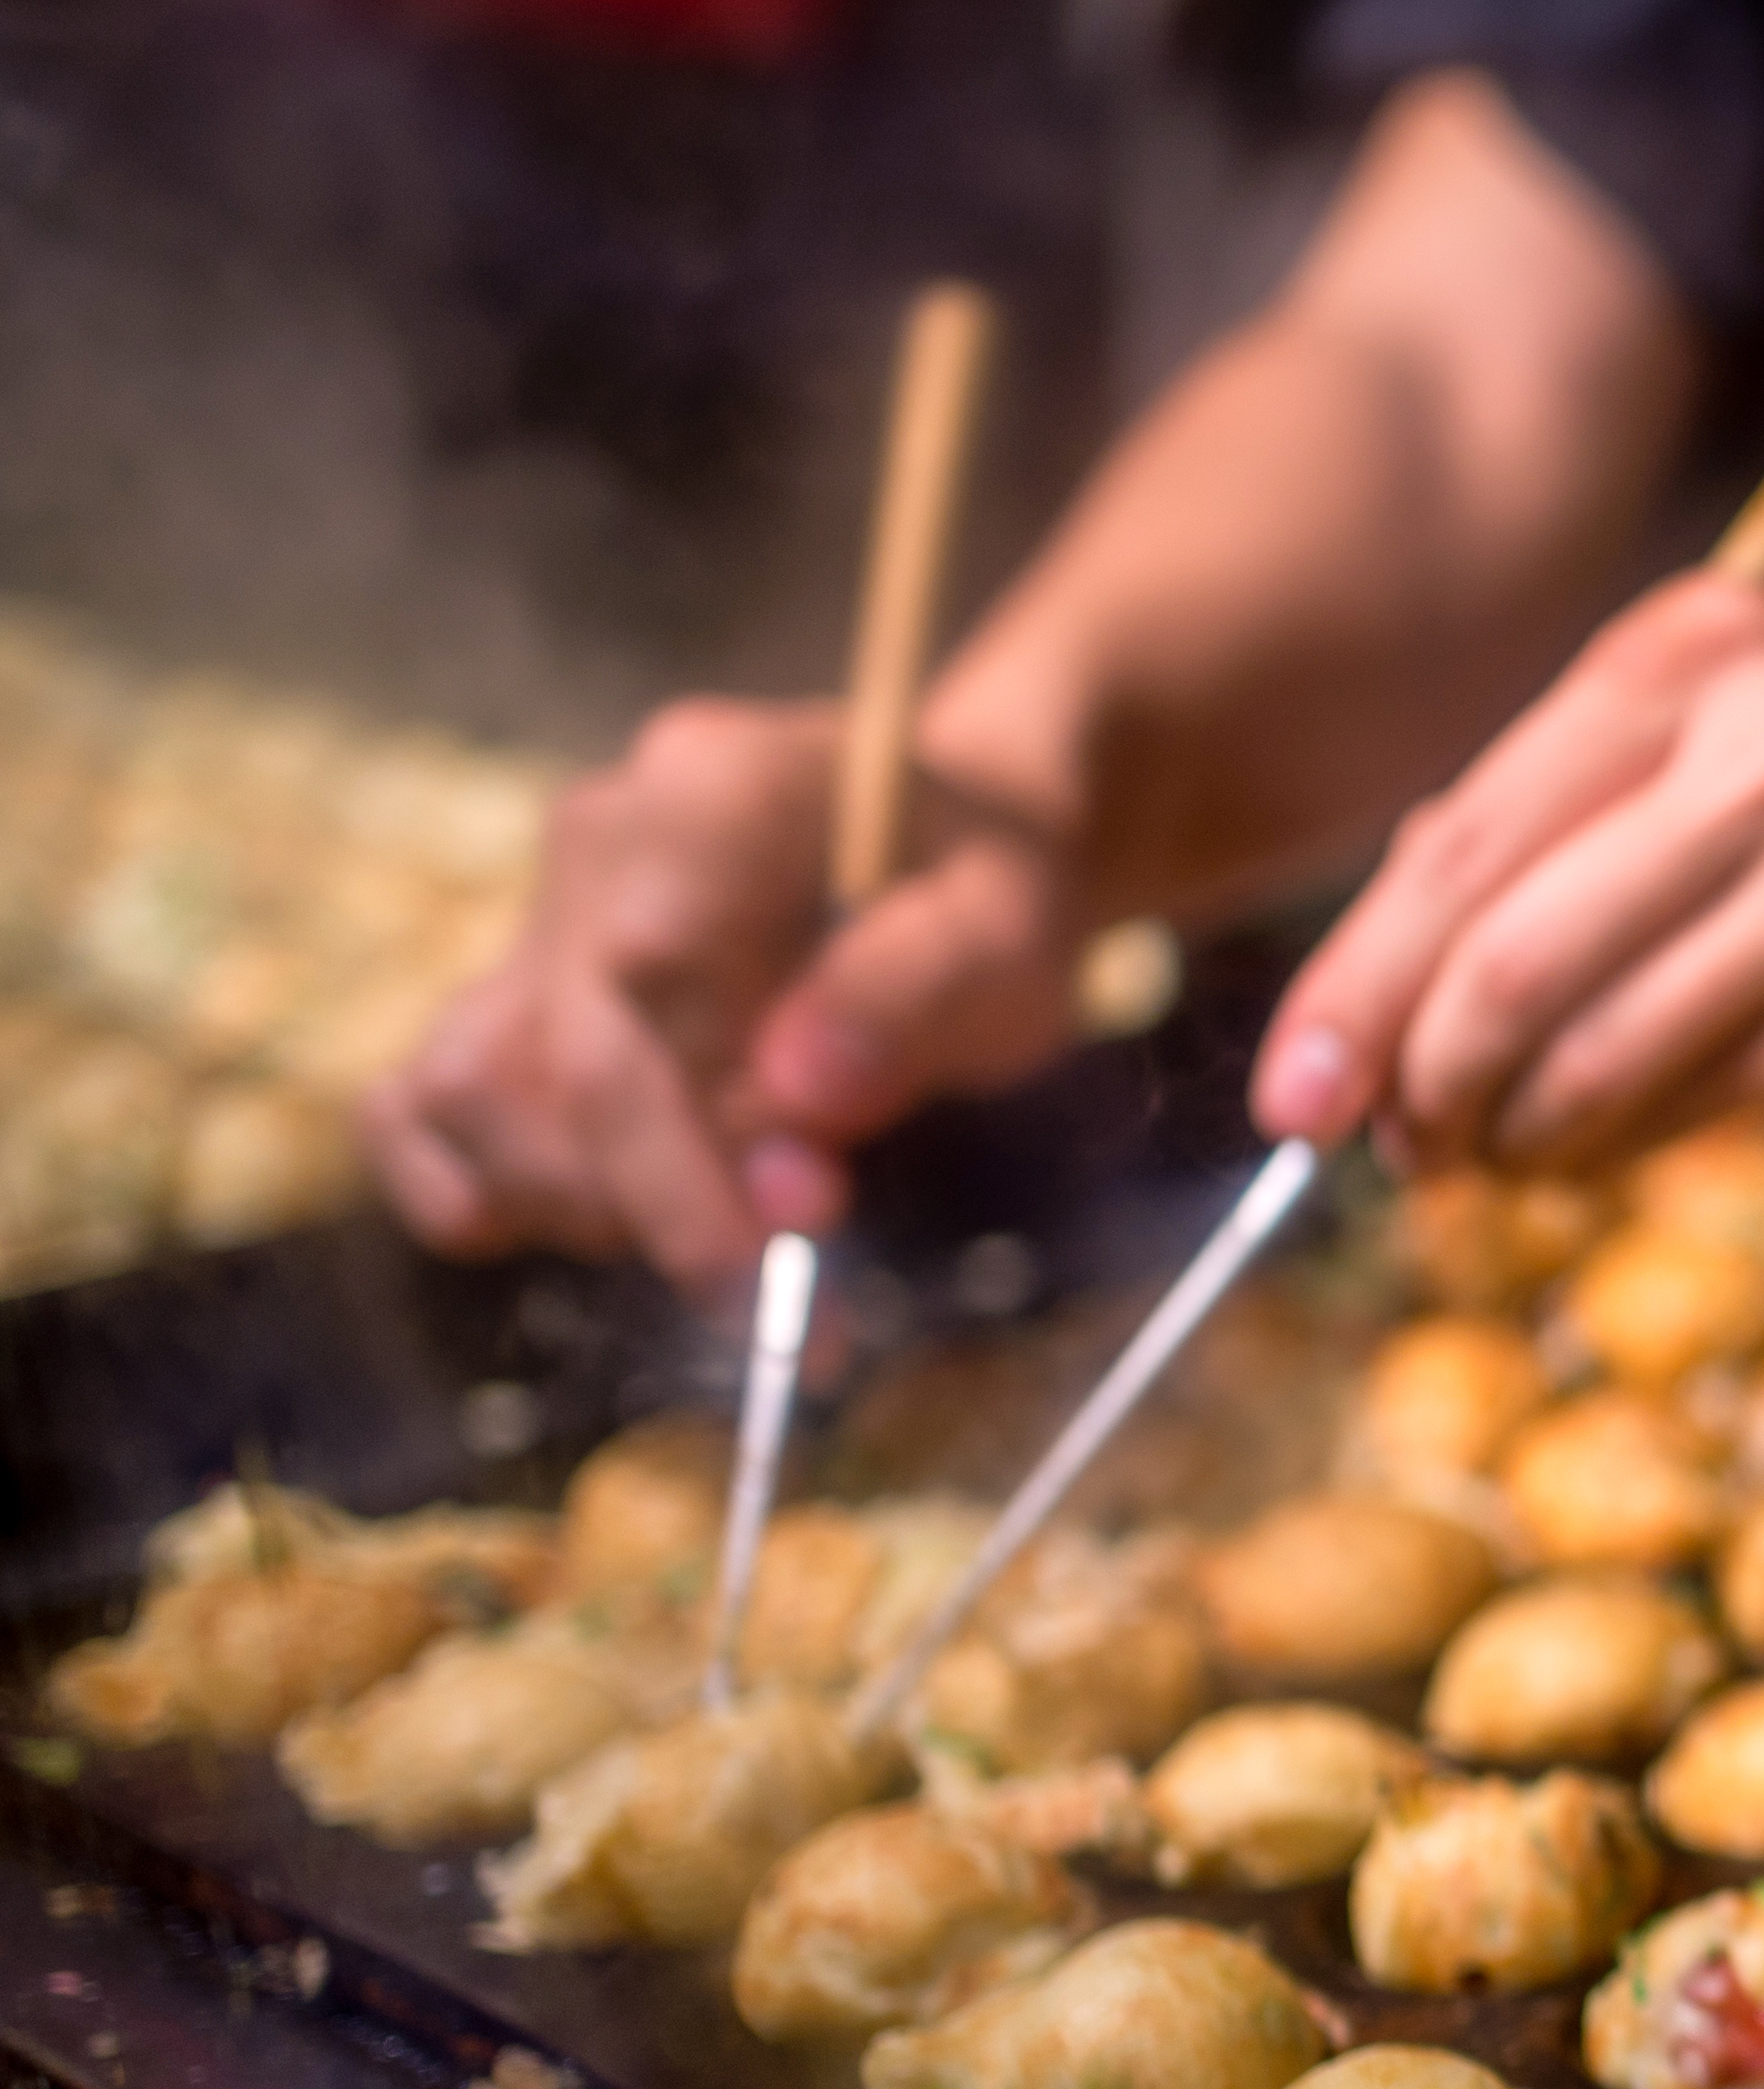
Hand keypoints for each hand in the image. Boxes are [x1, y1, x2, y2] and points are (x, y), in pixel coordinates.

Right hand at [356, 697, 1089, 1285]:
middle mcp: (598, 839)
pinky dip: (480, 1187)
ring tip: (722, 1238)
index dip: (685, 1169)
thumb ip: (910, 1000)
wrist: (964, 832)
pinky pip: (424, 1100)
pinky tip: (607, 1226)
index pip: (633, 993)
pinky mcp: (519, 983)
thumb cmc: (997, 885)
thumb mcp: (1014, 929)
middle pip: (545, 1068)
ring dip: (579, 1209)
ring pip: (465, 1092)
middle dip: (661, 1213)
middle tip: (796, 1294)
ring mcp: (544, 909)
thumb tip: (796, 1106)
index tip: (780, 1283)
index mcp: (713, 794)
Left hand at [1249, 575, 1763, 1168]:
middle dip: (1418, 1083)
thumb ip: (1572, 814)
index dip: (1353, 989)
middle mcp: (1758, 745)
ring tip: (1489, 1167)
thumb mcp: (1735, 724)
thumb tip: (1385, 977)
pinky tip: (1594, 1158)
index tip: (1294, 1094)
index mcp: (1683, 657)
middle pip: (1506, 957)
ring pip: (1598, 1046)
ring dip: (1515, 1138)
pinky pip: (1703, 1096)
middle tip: (1392, 1152)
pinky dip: (1619, 1150)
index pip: (1458, 846)